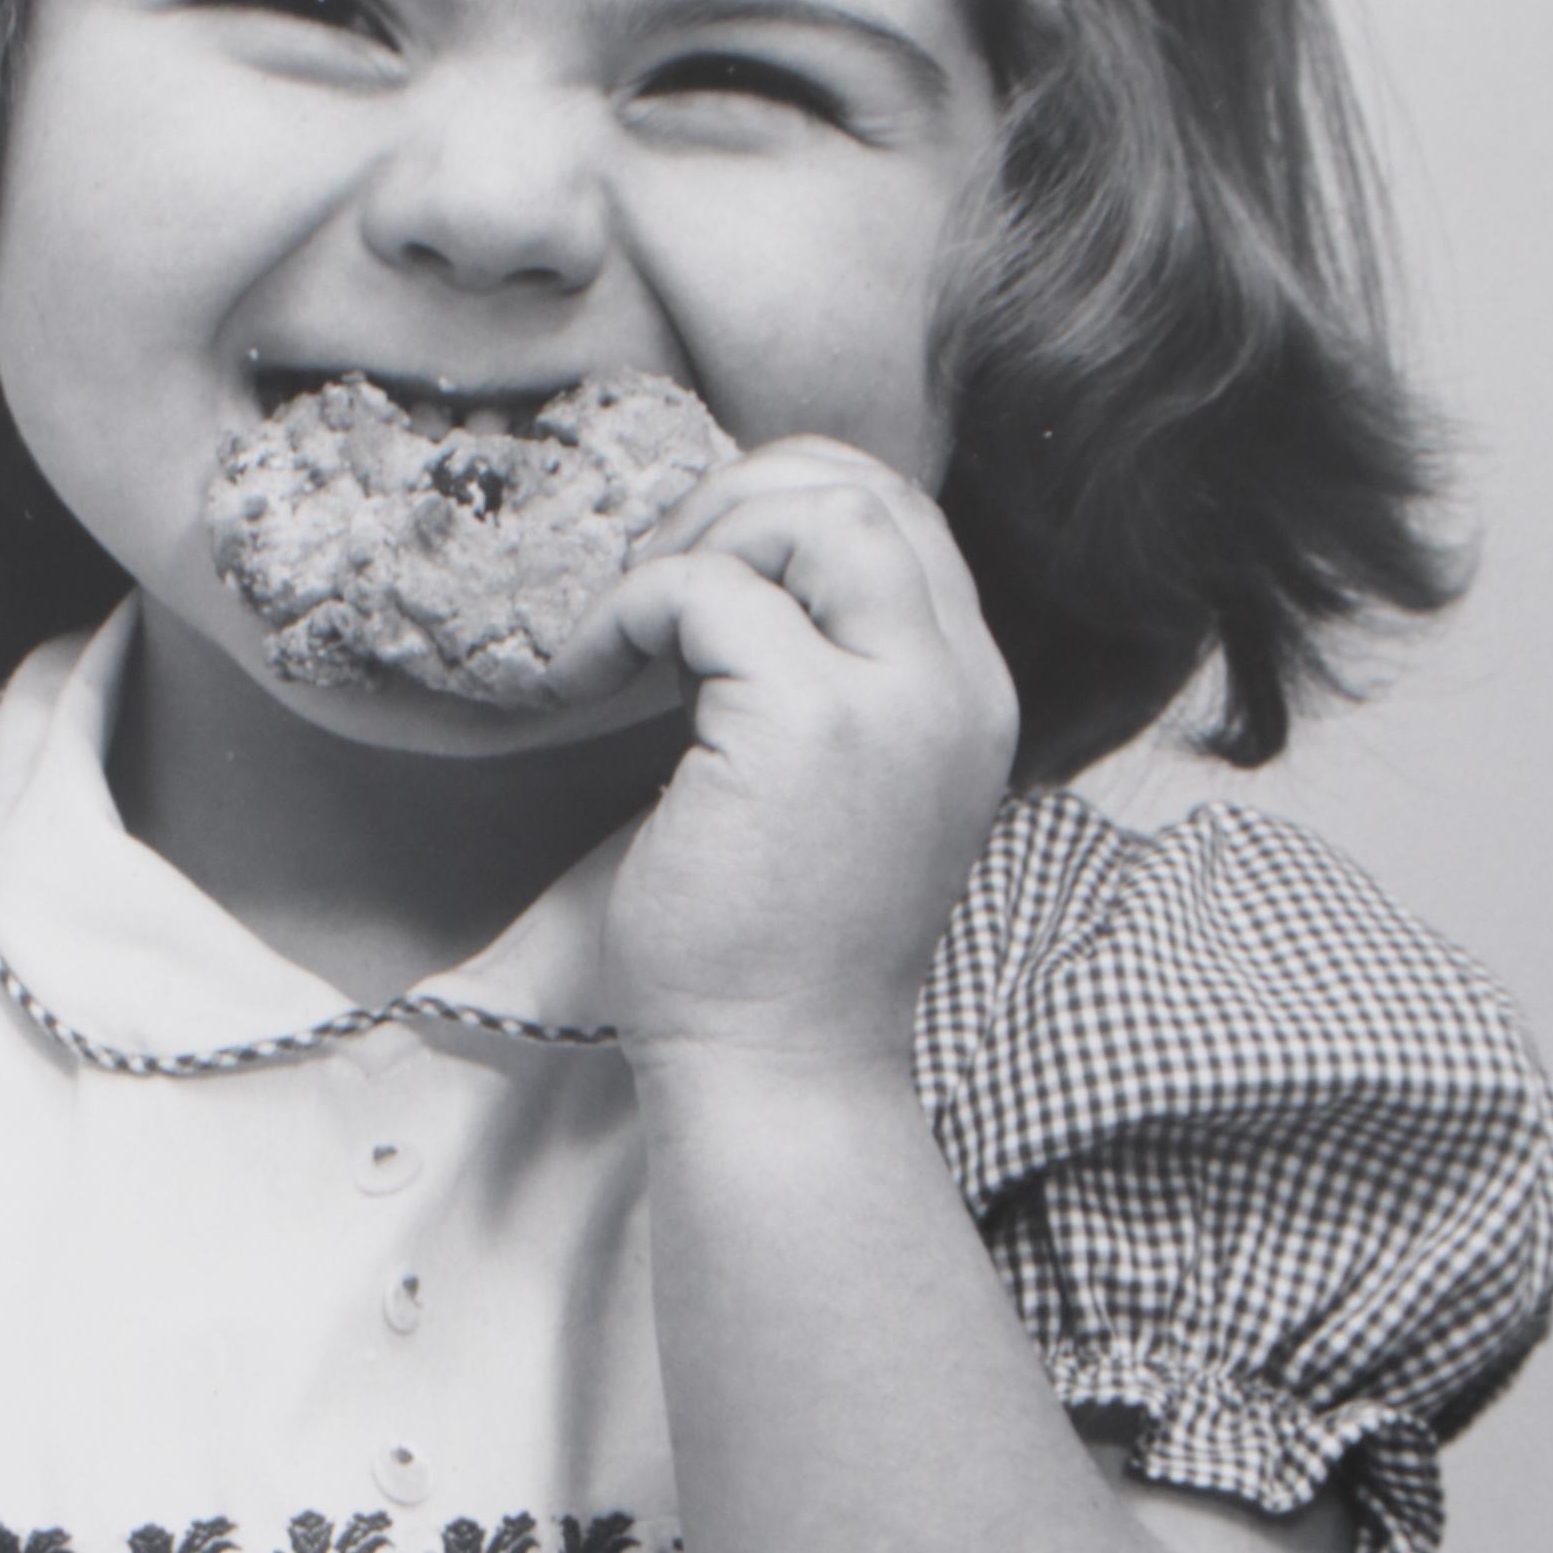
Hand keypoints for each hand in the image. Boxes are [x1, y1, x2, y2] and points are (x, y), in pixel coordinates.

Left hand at [562, 439, 1017, 1079]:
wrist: (777, 1064)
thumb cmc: (776, 945)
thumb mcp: (836, 786)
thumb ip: (825, 675)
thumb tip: (733, 572)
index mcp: (967, 695)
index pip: (904, 515)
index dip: (789, 503)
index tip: (702, 568)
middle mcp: (953, 685)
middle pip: (866, 488)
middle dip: (738, 500)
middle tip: (654, 581)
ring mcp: (893, 701)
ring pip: (809, 511)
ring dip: (693, 542)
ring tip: (628, 629)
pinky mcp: (807, 726)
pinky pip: (709, 591)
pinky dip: (630, 610)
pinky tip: (585, 676)